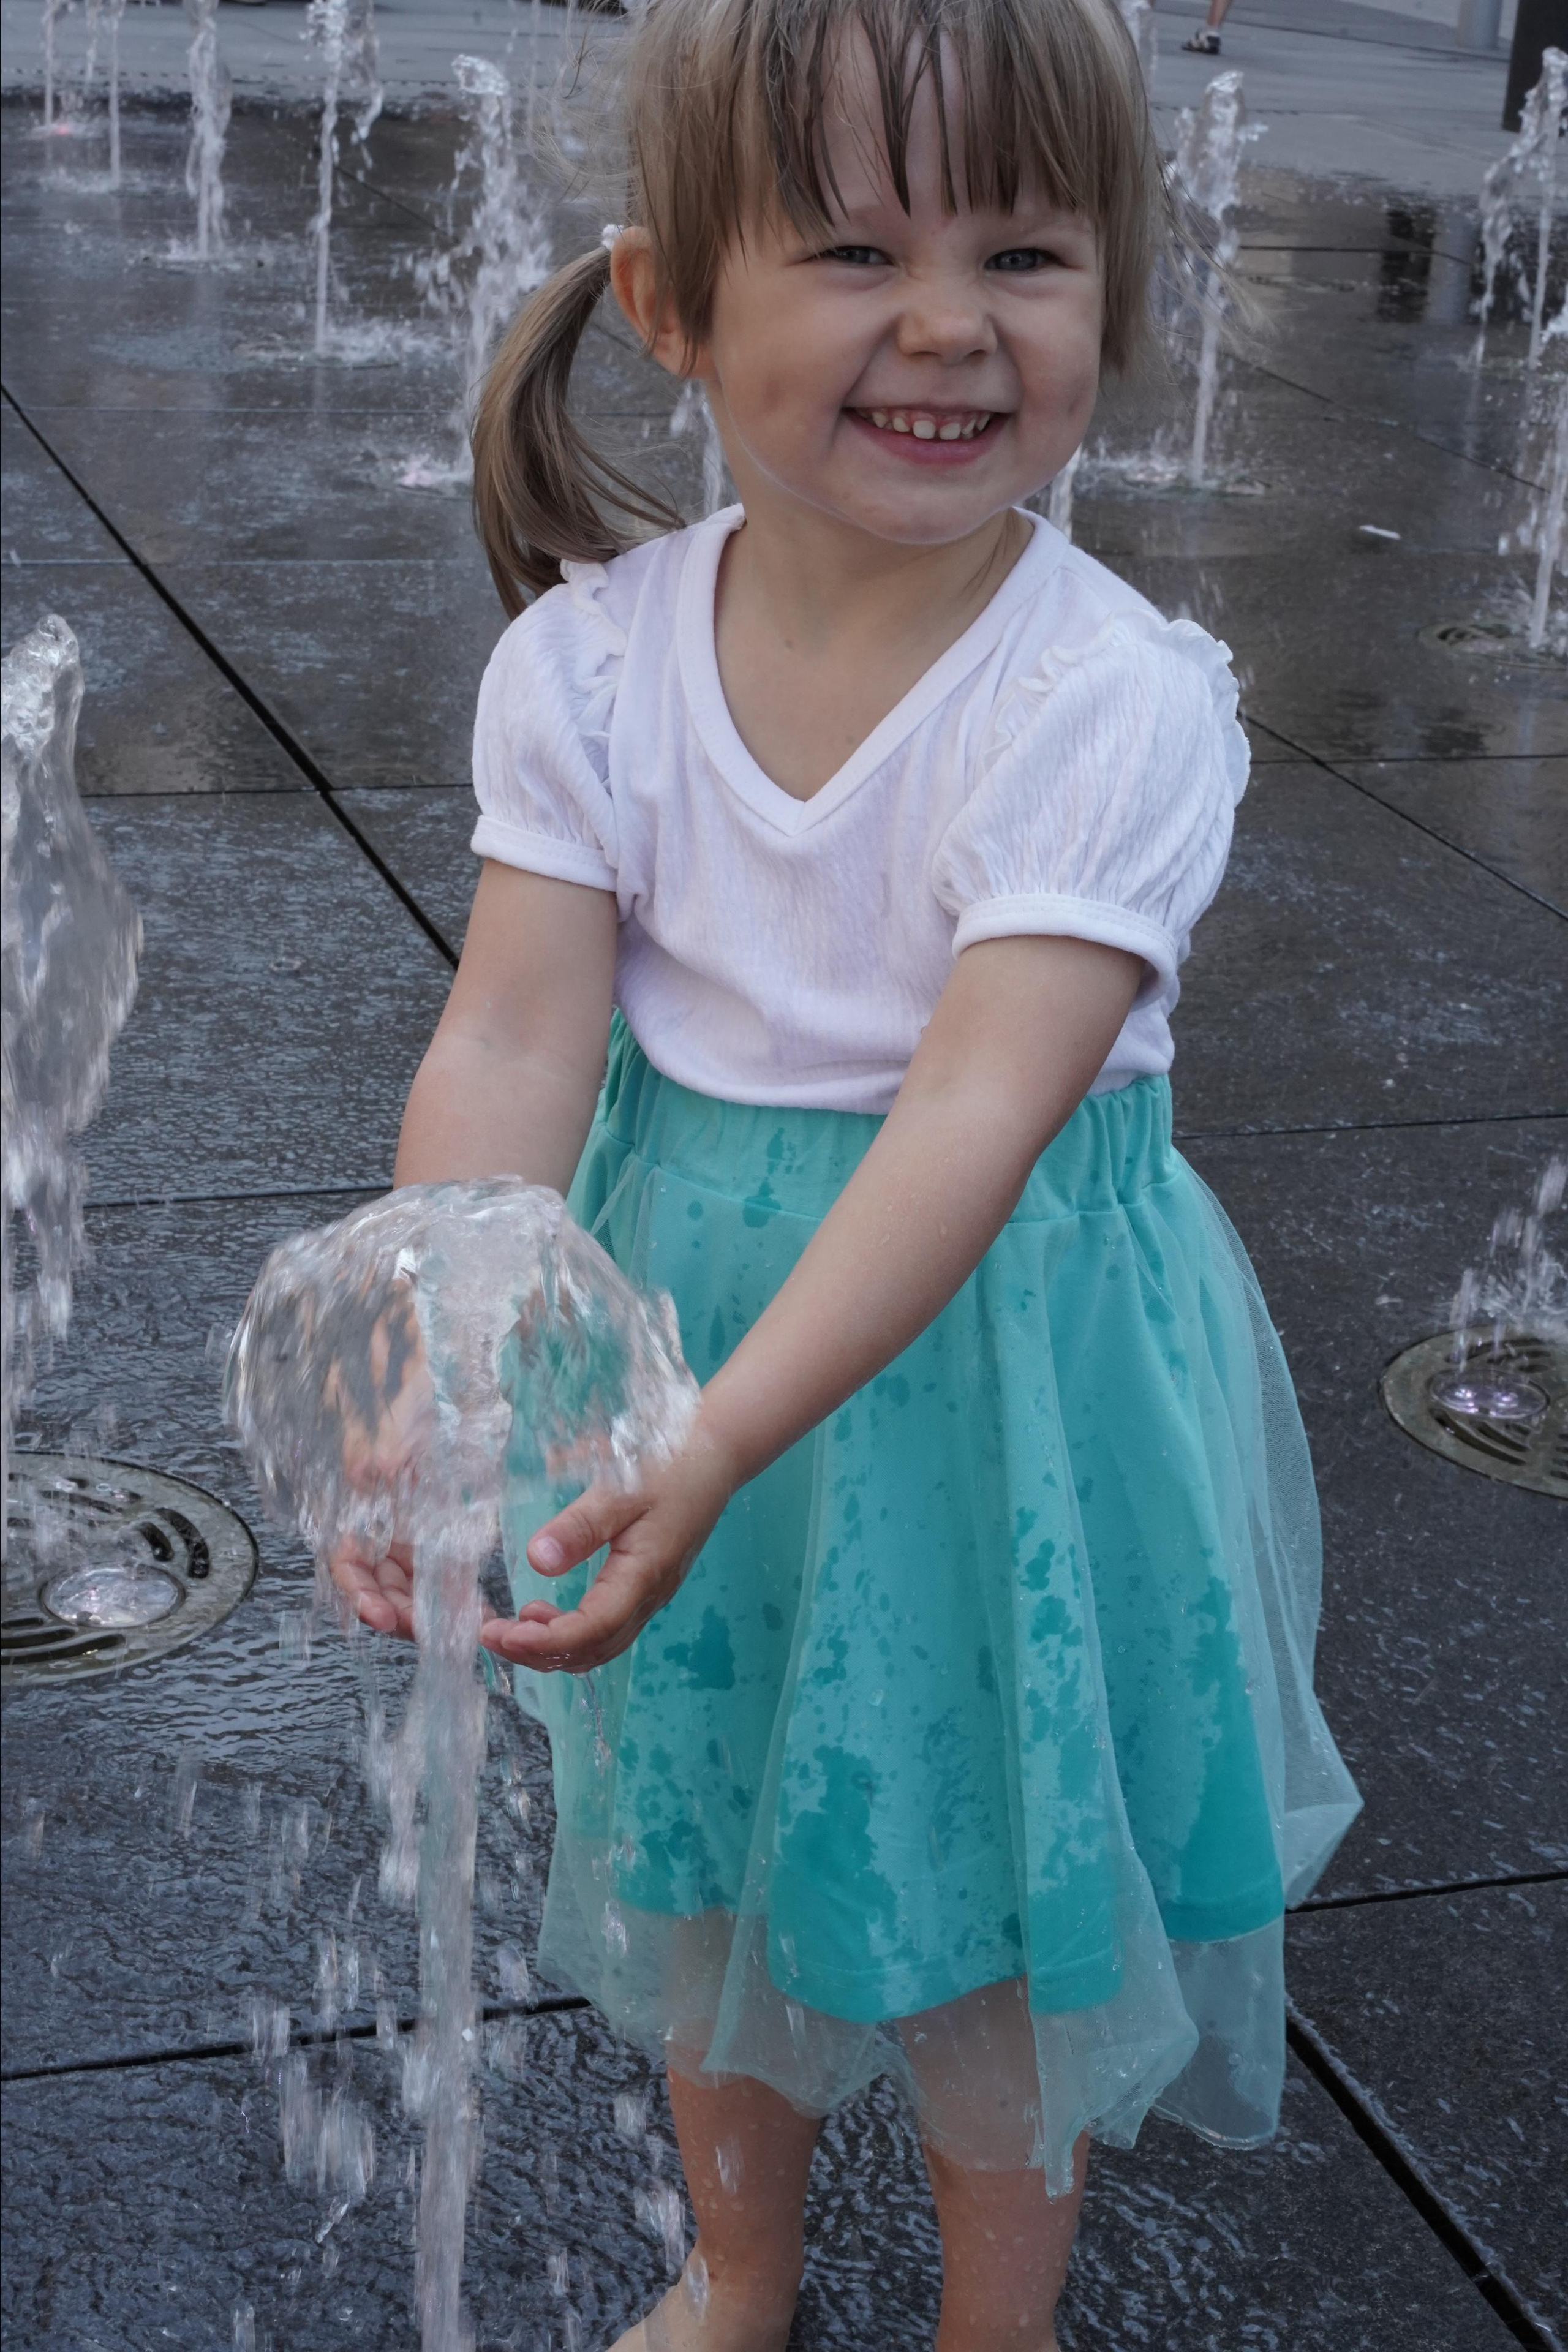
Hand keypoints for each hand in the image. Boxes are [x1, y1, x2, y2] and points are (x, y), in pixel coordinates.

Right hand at [320, 1288, 431, 1641]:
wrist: (432, 1317)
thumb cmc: (415, 1350)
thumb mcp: (402, 1390)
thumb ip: (383, 1433)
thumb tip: (368, 1472)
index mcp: (358, 1479)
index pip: (344, 1552)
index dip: (359, 1588)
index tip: (383, 1616)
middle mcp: (373, 1497)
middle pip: (374, 1572)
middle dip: (398, 1609)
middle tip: (434, 1632)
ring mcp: (398, 1501)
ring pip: (400, 1570)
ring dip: (421, 1602)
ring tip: (457, 1624)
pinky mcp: (425, 1498)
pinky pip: (424, 1551)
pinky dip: (440, 1579)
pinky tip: (466, 1596)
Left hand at [480, 1419, 739, 1672]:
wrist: (714, 1456)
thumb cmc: (667, 1466)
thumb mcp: (620, 1487)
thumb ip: (580, 1526)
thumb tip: (536, 1561)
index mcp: (643, 1575)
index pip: (591, 1629)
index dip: (544, 1640)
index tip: (501, 1633)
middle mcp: (649, 1597)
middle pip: (592, 1650)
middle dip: (538, 1652)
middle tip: (490, 1635)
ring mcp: (650, 1596)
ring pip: (599, 1646)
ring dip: (553, 1648)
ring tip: (511, 1628)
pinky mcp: (646, 1588)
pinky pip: (606, 1631)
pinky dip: (570, 1635)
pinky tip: (543, 1614)